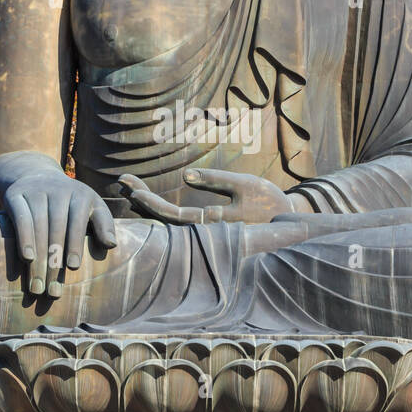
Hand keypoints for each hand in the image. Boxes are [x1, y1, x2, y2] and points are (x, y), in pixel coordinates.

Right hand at [0, 152, 115, 294]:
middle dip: (54, 261)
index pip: (78, 221)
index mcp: (81, 194)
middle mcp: (58, 190)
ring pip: (38, 227)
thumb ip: (104, 225)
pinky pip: (20, 219)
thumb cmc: (71, 203)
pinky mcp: (15, 195)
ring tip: (38, 286)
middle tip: (52, 291)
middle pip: (57, 228)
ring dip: (38, 259)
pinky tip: (27, 259)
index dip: (75, 244)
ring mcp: (36, 191)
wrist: (35, 176)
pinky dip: (24, 239)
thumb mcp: (91, 208)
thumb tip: (112, 245)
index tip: (72, 268)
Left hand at [119, 169, 293, 224]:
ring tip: (128, 188)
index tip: (132, 188)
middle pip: (164, 221)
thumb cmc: (268, 201)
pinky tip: (147, 201)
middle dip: (142, 200)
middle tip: (122, 181)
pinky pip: (177, 223)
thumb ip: (216, 181)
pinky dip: (160, 211)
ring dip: (148, 206)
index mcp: (213, 225)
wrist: (289, 224)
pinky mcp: (208, 230)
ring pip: (168, 223)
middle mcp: (205, 234)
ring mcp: (205, 234)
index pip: (172, 217)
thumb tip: (185, 177)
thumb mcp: (245, 185)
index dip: (151, 203)